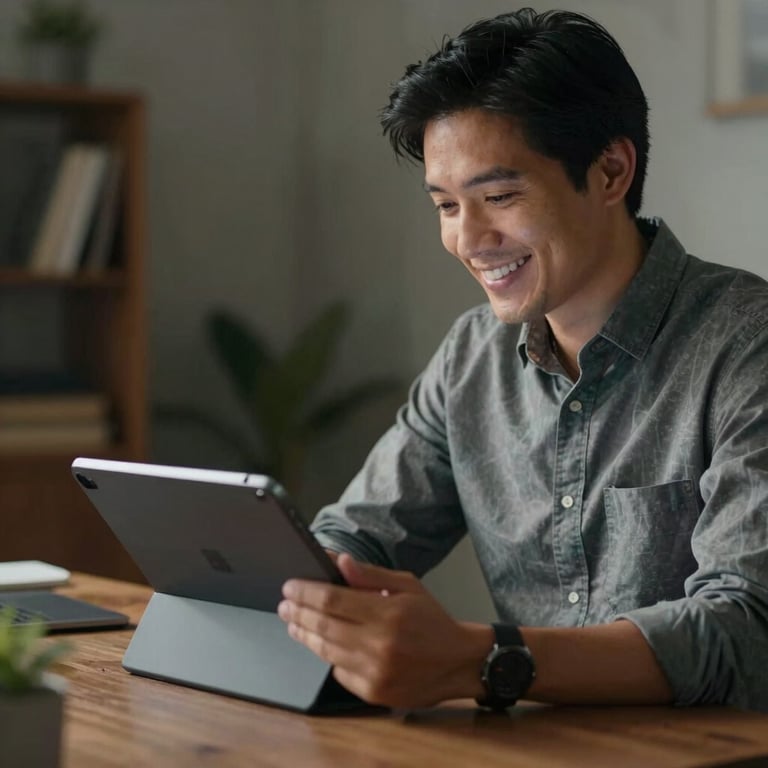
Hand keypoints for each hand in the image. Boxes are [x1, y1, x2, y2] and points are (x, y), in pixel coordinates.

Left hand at [279, 554, 491, 707]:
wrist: (458, 662)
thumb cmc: (431, 619)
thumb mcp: (407, 586)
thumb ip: (370, 575)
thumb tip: (338, 561)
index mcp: (387, 613)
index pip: (332, 599)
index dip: (306, 592)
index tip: (290, 586)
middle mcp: (378, 644)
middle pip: (323, 625)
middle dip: (298, 612)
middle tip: (284, 604)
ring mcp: (374, 672)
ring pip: (326, 651)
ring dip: (305, 634)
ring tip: (293, 623)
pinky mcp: (373, 693)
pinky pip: (339, 672)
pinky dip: (328, 656)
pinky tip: (322, 644)